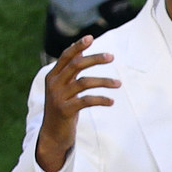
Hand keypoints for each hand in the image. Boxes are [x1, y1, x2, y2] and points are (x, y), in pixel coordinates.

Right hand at [31, 34, 117, 171]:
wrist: (53, 134)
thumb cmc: (63, 108)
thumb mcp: (64, 88)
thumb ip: (70, 72)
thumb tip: (81, 52)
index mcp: (53, 76)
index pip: (65, 56)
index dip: (78, 46)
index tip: (90, 38)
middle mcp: (54, 83)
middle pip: (76, 65)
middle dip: (94, 59)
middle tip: (112, 56)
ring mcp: (58, 97)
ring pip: (84, 82)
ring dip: (104, 81)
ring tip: (119, 84)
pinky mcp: (65, 110)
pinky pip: (86, 101)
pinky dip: (101, 100)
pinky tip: (111, 102)